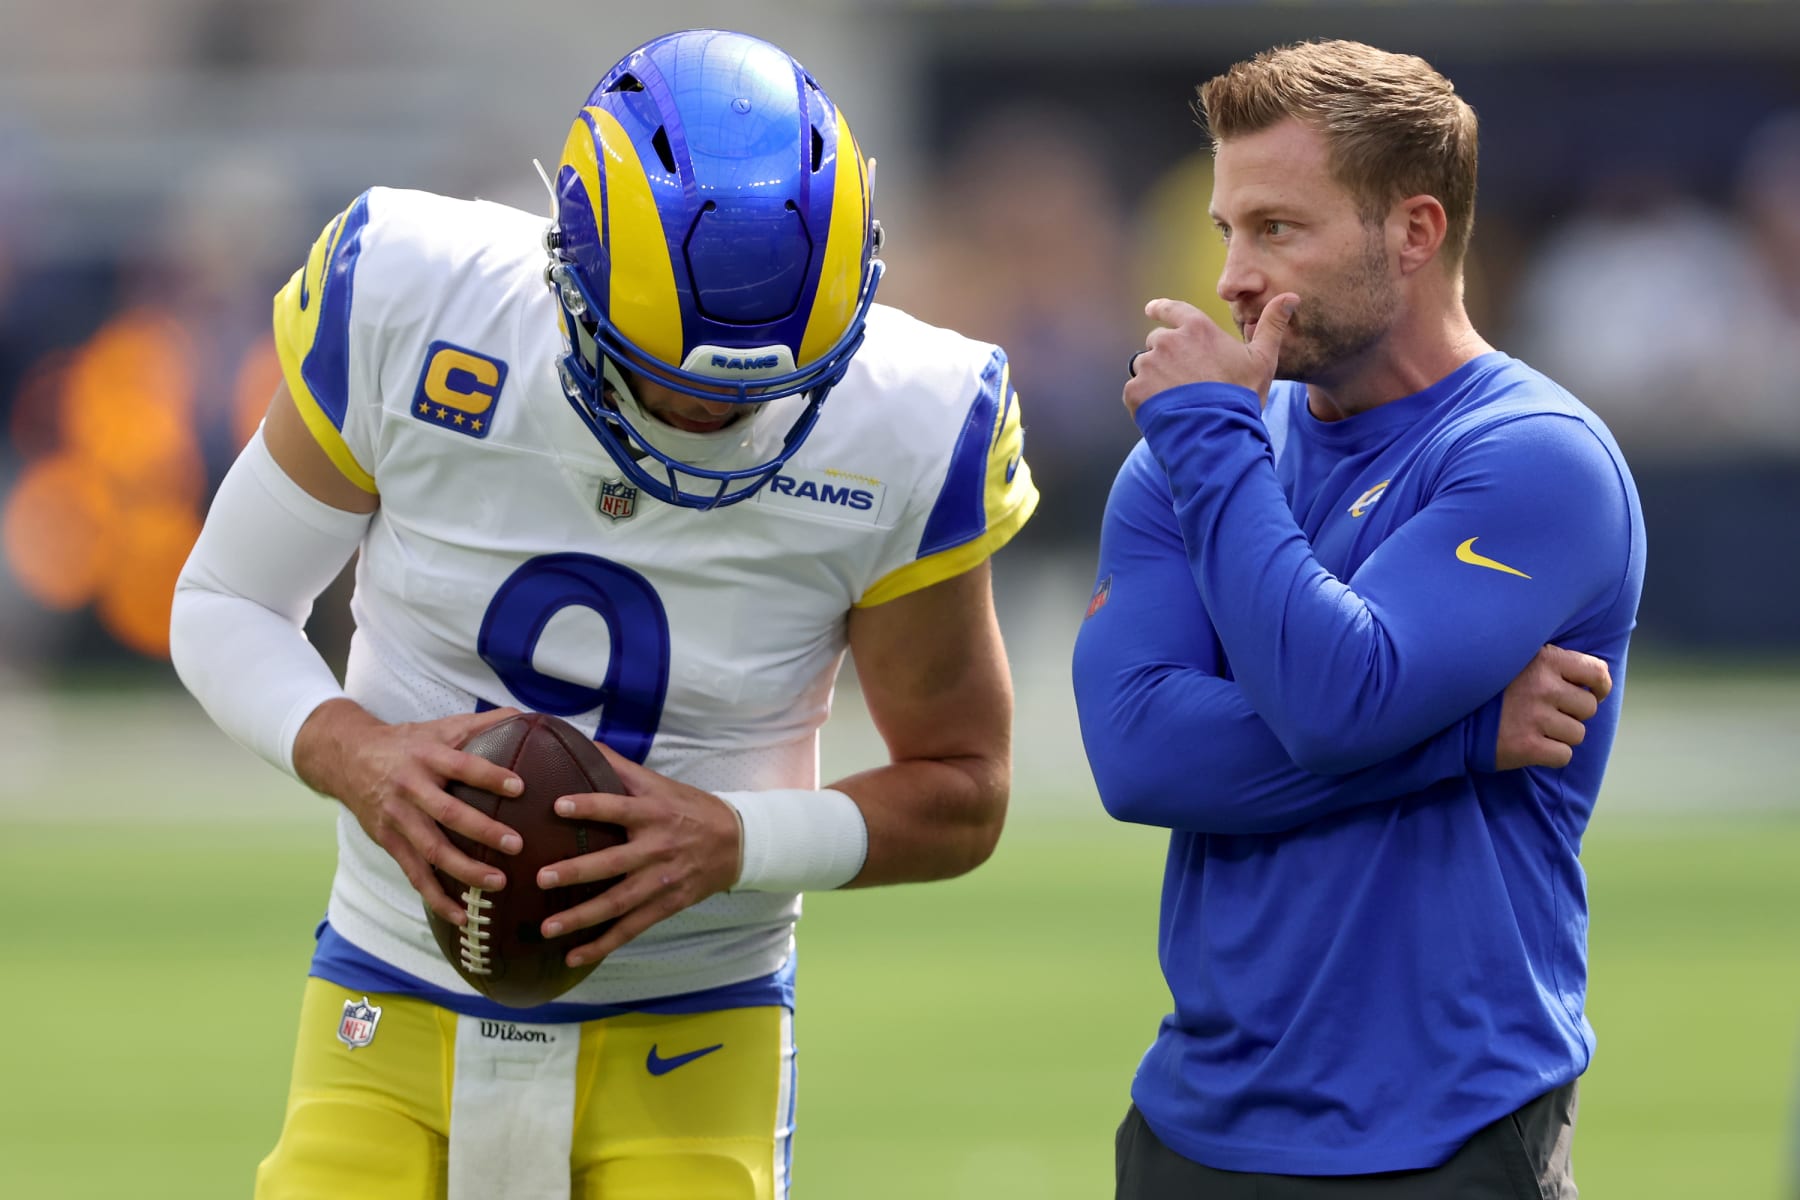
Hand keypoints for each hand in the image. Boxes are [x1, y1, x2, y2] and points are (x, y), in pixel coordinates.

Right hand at [293, 700, 525, 925]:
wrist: (347, 757)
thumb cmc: (407, 742)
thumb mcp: (439, 726)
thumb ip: (483, 723)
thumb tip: (528, 714)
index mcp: (428, 756)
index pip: (462, 766)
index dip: (489, 776)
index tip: (520, 787)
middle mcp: (411, 787)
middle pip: (448, 813)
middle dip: (483, 831)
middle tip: (516, 845)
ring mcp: (397, 818)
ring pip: (432, 850)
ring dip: (465, 870)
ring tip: (499, 884)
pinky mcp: (388, 842)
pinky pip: (415, 874)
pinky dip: (437, 897)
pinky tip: (461, 916)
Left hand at [536, 746, 742, 967]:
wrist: (738, 842)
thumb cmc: (691, 808)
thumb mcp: (661, 784)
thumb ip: (620, 768)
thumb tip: (582, 743)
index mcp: (654, 813)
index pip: (618, 808)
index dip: (590, 806)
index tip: (558, 806)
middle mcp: (656, 848)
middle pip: (612, 863)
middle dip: (577, 872)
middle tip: (541, 878)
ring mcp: (661, 881)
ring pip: (618, 903)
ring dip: (582, 917)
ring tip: (547, 928)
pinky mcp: (666, 905)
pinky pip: (631, 928)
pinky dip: (603, 944)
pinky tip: (574, 955)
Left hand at [1123, 293, 1298, 416]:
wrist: (1217, 435)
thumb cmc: (1241, 397)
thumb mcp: (1263, 360)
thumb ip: (1272, 325)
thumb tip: (1291, 296)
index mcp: (1196, 329)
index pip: (1173, 309)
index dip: (1161, 308)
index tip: (1151, 309)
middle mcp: (1168, 341)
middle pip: (1158, 342)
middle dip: (1167, 357)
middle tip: (1186, 381)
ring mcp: (1149, 365)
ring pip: (1145, 366)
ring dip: (1155, 379)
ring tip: (1178, 400)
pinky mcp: (1135, 390)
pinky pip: (1135, 391)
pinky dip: (1145, 401)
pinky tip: (1165, 412)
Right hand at [1494, 644, 1613, 769]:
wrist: (1446, 711)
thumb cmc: (1487, 685)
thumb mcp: (1518, 658)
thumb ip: (1552, 663)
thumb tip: (1594, 677)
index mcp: (1545, 660)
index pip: (1596, 672)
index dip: (1600, 686)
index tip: (1593, 693)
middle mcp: (1543, 687)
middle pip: (1588, 708)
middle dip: (1573, 713)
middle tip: (1548, 713)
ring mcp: (1535, 717)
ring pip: (1577, 734)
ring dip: (1560, 735)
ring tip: (1535, 728)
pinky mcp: (1527, 746)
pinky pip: (1563, 755)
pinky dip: (1551, 754)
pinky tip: (1532, 745)